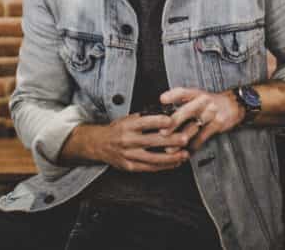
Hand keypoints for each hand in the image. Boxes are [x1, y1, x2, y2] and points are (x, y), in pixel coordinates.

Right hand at [84, 113, 198, 172]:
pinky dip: (163, 166)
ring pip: (152, 158)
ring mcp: (128, 155)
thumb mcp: (128, 119)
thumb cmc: (117, 129)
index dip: (159, 121)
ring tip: (184, 155)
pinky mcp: (129, 166)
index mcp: (127, 126)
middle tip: (185, 139)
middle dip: (170, 141)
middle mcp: (127, 140)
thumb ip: (144, 118)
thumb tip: (166, 115)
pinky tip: (174, 163)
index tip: (172, 120)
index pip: (144, 122)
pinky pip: (149, 168)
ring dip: (170, 157)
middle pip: (151, 141)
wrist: (99, 144)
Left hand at [159, 87, 245, 152]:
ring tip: (170, 148)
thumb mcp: (198, 97)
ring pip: (194, 127)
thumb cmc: (210, 102)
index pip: (183, 92)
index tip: (162, 100)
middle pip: (187, 111)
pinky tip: (186, 151)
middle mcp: (203, 101)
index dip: (172, 95)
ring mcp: (211, 113)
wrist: (234, 105)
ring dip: (181, 139)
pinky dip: (194, 145)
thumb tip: (162, 113)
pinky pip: (203, 137)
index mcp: (196, 93)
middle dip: (174, 122)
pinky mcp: (217, 124)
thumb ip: (183, 103)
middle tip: (162, 132)